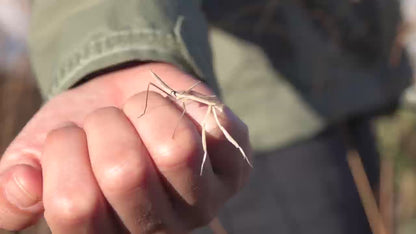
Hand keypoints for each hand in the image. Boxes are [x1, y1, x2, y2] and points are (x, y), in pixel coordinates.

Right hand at [0, 63, 250, 232]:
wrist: (131, 97)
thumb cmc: (86, 129)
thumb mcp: (38, 152)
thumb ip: (15, 184)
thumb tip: (26, 186)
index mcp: (106, 233)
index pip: (76, 207)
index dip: (64, 151)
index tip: (70, 134)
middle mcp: (158, 230)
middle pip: (126, 173)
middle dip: (106, 124)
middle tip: (110, 122)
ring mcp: (203, 203)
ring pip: (175, 148)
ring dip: (146, 110)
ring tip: (143, 114)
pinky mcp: (236, 169)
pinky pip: (214, 127)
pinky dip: (186, 103)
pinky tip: (177, 112)